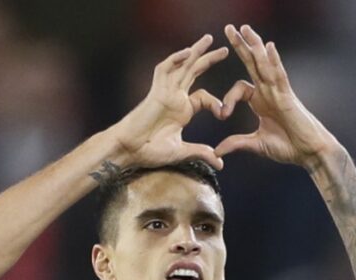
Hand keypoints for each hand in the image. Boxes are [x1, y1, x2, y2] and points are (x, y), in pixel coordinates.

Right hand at [112, 35, 228, 169]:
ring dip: (194, 52)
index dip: (216, 103)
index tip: (224, 114)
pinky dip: (175, 60)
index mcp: (182, 109)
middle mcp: (175, 97)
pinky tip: (188, 53)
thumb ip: (201, 153)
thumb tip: (220, 163)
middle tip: (225, 49)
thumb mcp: (182, 151)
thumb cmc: (150, 151)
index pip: (203, 97)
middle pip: (194, 72)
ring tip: (208, 39)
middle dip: (208, 59)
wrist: (130, 150)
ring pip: (181, 66)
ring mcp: (165, 92)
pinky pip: (164, 70)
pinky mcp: (155, 92)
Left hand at [216, 25, 339, 168]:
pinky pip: (280, 75)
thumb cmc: (288, 147)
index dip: (227, 99)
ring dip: (255, 45)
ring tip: (244, 28)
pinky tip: (268, 47)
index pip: (239, 89)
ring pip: (265, 64)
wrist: (308, 152)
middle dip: (240, 46)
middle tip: (228, 28)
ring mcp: (279, 91)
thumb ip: (236, 144)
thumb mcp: (256, 144)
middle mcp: (269, 91)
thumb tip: (216, 152)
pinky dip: (274, 61)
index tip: (222, 115)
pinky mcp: (288, 96)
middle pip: (252, 63)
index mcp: (260, 101)